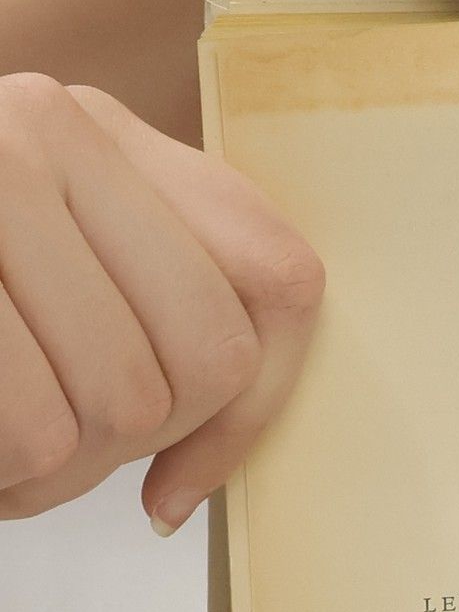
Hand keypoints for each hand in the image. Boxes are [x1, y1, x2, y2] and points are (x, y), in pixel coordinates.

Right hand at [0, 74, 323, 531]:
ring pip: (109, 409)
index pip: (277, 282)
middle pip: (194, 364)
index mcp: (95, 132)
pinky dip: (0, 481)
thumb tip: (194, 482)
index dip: (249, 411)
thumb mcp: (38, 266)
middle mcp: (36, 129)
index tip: (175, 480)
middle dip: (127, 449)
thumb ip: (145, 312)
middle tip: (44, 459)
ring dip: (44, 478)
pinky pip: (26, 430)